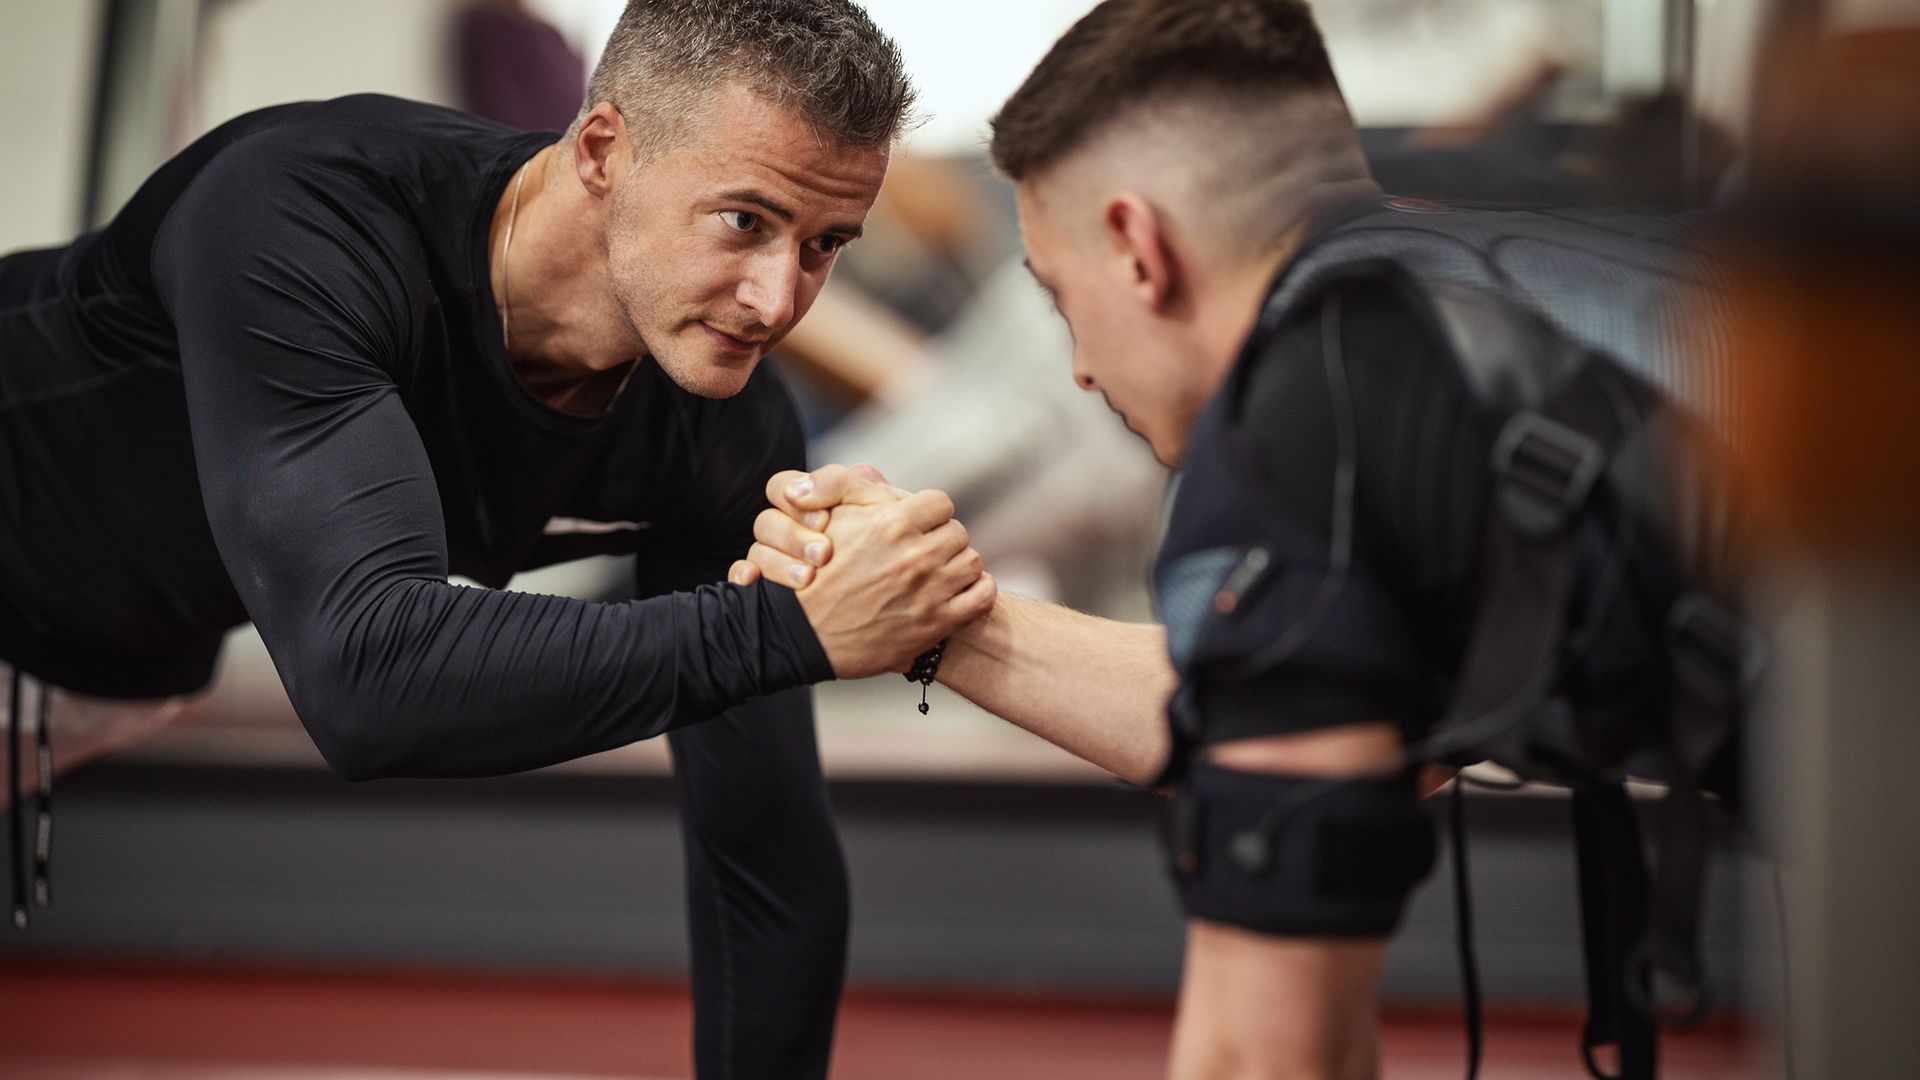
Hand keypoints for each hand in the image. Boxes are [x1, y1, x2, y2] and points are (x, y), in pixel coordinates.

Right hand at [727, 464, 908, 587]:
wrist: (908, 589)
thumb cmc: (898, 543)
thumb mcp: (882, 509)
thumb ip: (850, 486)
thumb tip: (802, 488)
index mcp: (812, 504)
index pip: (782, 487)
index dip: (796, 500)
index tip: (824, 521)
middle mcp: (791, 528)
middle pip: (767, 521)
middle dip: (793, 537)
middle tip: (825, 553)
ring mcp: (780, 559)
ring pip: (757, 551)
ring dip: (777, 562)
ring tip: (807, 579)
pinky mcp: (772, 588)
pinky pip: (743, 576)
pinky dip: (744, 576)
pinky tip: (750, 582)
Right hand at [732, 464, 994, 677]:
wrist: (802, 635)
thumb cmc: (814, 573)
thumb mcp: (831, 518)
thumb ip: (864, 490)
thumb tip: (895, 489)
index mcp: (892, 524)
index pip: (939, 503)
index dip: (928, 514)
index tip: (916, 527)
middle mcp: (915, 555)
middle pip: (957, 532)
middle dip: (941, 541)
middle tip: (922, 554)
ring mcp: (929, 591)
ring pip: (972, 562)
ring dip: (957, 566)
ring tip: (937, 575)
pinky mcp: (937, 624)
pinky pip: (982, 596)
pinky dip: (976, 592)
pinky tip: (957, 594)